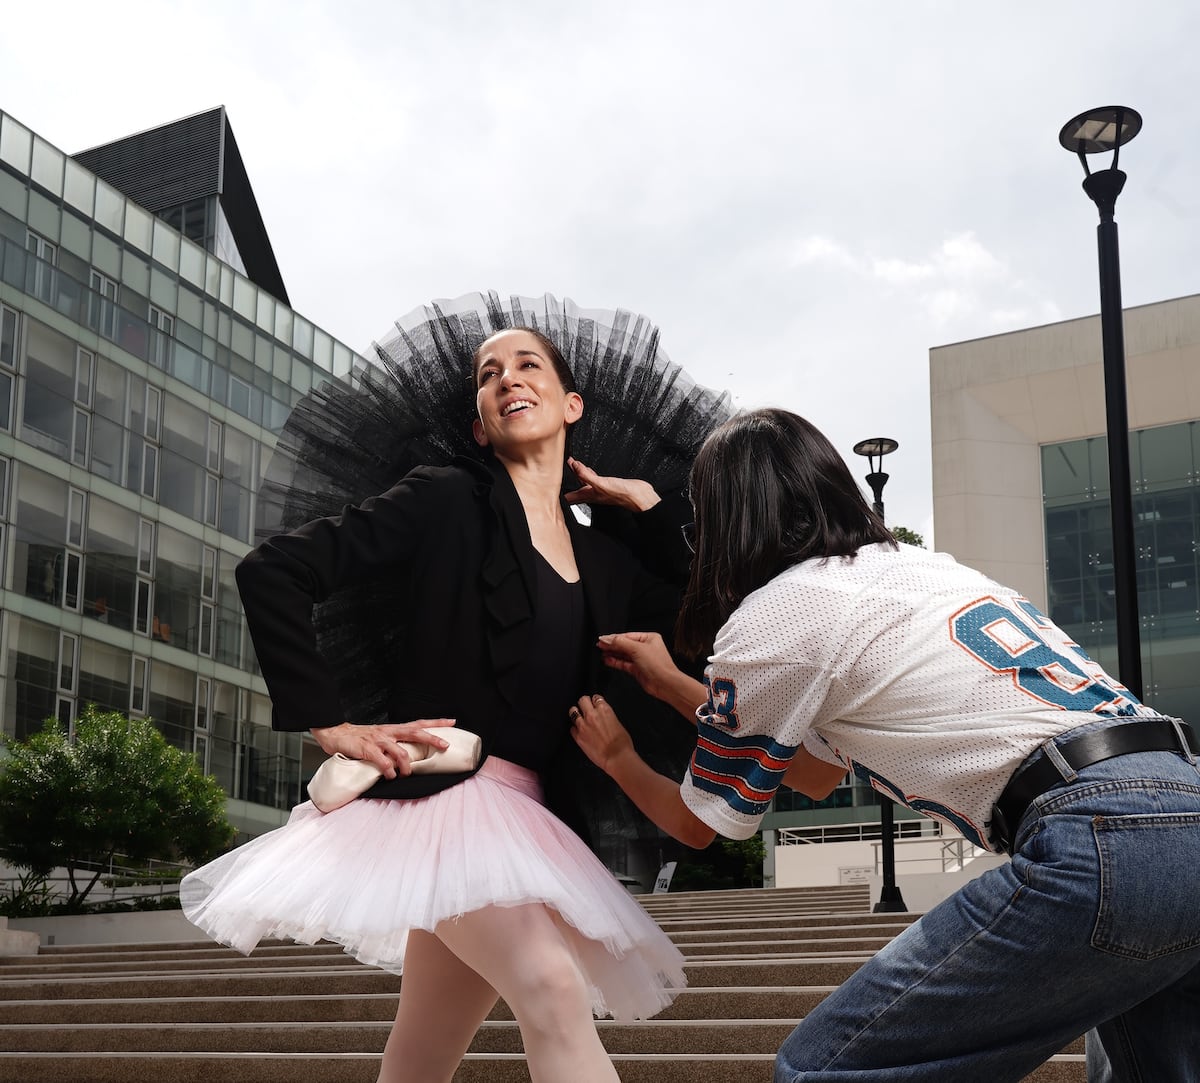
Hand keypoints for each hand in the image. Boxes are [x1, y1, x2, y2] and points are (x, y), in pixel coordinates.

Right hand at [310, 719, 456, 778]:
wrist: (336, 733)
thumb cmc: (361, 738)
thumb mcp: (381, 737)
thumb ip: (394, 744)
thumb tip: (410, 757)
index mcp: (393, 729)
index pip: (419, 723)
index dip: (436, 722)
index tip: (452, 722)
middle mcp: (389, 732)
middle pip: (415, 732)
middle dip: (432, 739)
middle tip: (445, 746)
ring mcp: (379, 739)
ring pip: (401, 751)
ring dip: (407, 765)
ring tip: (406, 774)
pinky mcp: (367, 749)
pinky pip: (383, 761)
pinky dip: (389, 770)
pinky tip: (390, 775)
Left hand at [564, 457, 660, 510]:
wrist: (640, 496)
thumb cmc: (623, 494)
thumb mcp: (602, 483)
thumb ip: (587, 476)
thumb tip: (574, 466)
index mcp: (588, 495)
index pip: (568, 496)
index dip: (558, 491)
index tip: (550, 482)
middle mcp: (592, 493)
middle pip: (574, 486)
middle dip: (567, 477)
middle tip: (561, 465)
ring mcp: (599, 489)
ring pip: (583, 481)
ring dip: (577, 473)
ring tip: (572, 463)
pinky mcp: (607, 484)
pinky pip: (594, 478)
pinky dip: (589, 472)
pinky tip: (588, 468)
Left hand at [570, 694, 634, 775]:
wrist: (617, 756)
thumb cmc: (622, 742)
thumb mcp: (617, 723)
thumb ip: (607, 717)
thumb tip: (603, 717)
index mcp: (604, 710)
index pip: (595, 698)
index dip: (595, 701)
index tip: (595, 703)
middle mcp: (591, 715)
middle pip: (582, 700)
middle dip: (584, 703)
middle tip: (585, 708)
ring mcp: (583, 725)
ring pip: (573, 711)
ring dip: (576, 713)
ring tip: (579, 717)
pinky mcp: (578, 737)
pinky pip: (571, 728)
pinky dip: (575, 728)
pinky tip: (579, 731)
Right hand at [597, 631, 677, 698]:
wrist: (665, 683)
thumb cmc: (658, 665)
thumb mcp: (637, 649)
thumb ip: (620, 643)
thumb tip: (606, 639)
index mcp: (649, 638)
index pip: (627, 635)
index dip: (614, 638)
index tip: (602, 639)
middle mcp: (645, 647)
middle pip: (624, 644)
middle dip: (612, 645)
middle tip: (599, 645)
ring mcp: (641, 659)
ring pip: (623, 654)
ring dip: (612, 653)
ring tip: (601, 652)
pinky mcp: (637, 669)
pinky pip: (623, 663)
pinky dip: (615, 662)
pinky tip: (607, 660)